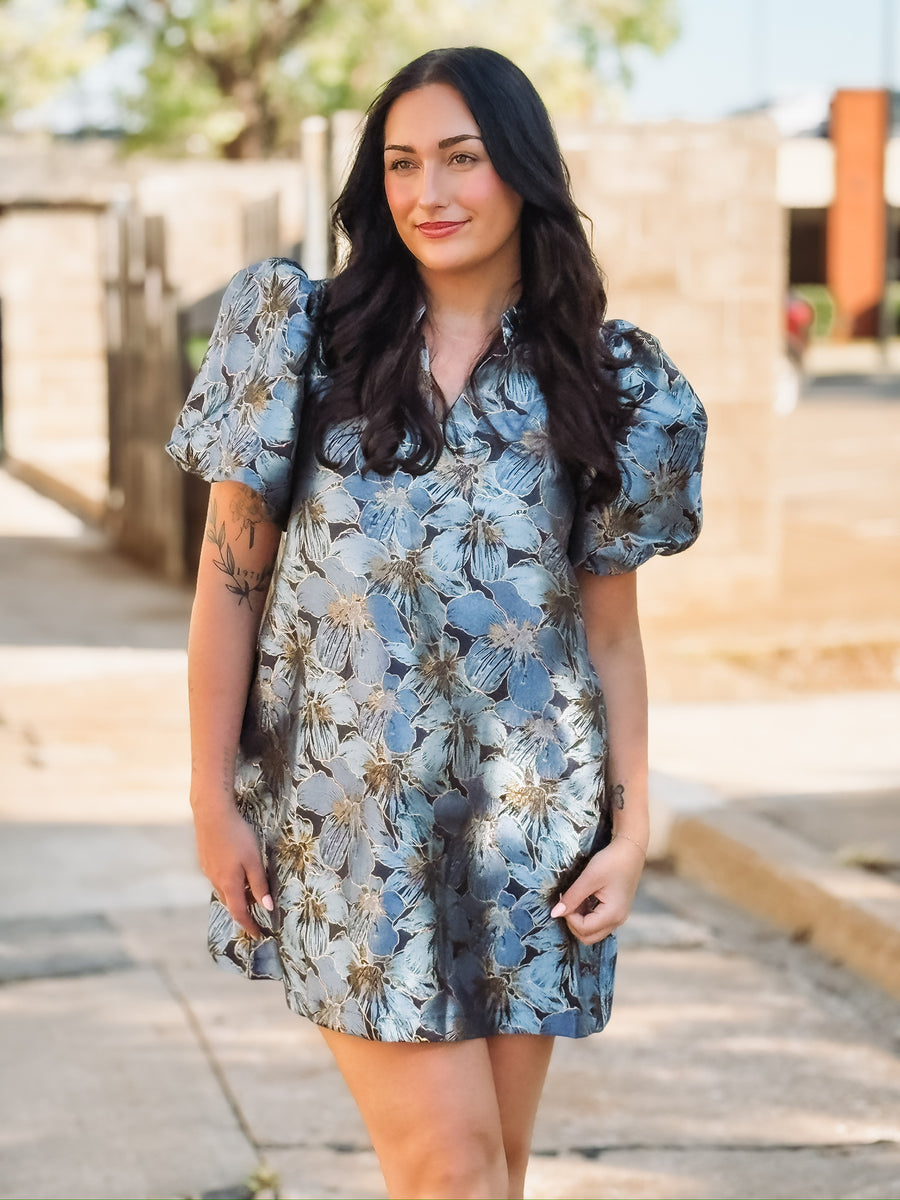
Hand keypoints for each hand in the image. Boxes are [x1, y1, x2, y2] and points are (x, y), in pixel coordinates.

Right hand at [192, 795, 273, 938]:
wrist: (212, 813)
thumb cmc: (237, 836)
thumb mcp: (254, 860)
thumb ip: (260, 884)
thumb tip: (267, 908)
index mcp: (229, 884)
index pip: (240, 913)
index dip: (249, 925)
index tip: (258, 935)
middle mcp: (216, 880)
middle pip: (231, 902)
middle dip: (244, 909)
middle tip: (257, 910)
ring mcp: (208, 870)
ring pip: (223, 889)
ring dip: (236, 894)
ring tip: (248, 890)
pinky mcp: (205, 859)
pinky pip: (218, 877)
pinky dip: (228, 881)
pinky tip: (234, 870)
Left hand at [550, 836, 644, 944]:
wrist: (631, 849)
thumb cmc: (611, 861)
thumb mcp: (589, 878)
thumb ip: (572, 897)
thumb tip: (554, 914)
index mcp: (612, 915)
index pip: (583, 929)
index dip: (569, 916)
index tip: (565, 898)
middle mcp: (617, 921)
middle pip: (588, 937)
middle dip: (573, 923)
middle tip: (569, 902)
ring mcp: (618, 917)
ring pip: (592, 931)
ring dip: (580, 919)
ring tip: (576, 898)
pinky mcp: (616, 911)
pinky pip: (598, 923)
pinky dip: (587, 915)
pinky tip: (584, 898)